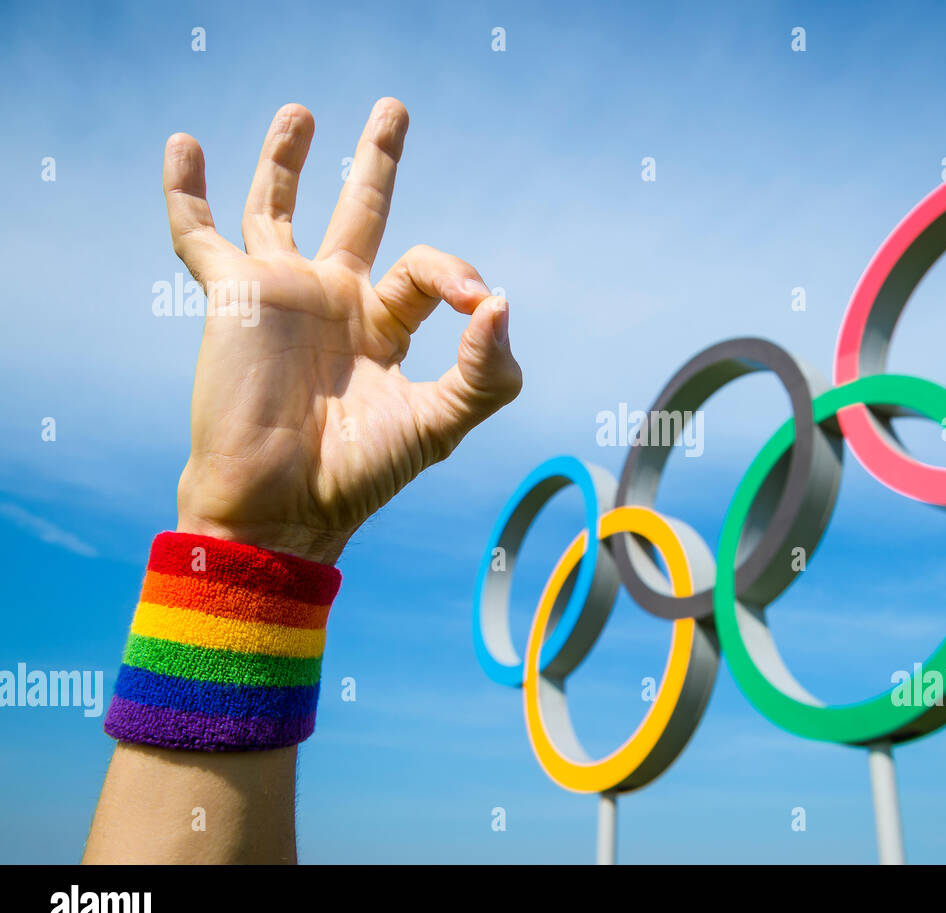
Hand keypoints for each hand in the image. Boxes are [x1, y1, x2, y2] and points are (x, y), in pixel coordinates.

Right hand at [164, 99, 521, 563]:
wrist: (281, 506)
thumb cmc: (359, 475)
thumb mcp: (440, 426)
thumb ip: (484, 373)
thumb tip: (500, 304)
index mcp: (385, 326)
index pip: (426, 269)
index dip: (456, 272)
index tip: (476, 301)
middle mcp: (336, 301)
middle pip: (359, 211)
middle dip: (375, 161)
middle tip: (393, 109)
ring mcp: (281, 294)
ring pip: (280, 208)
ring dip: (287, 159)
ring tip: (302, 113)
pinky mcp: (232, 296)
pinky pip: (200, 233)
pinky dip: (188, 192)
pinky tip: (184, 146)